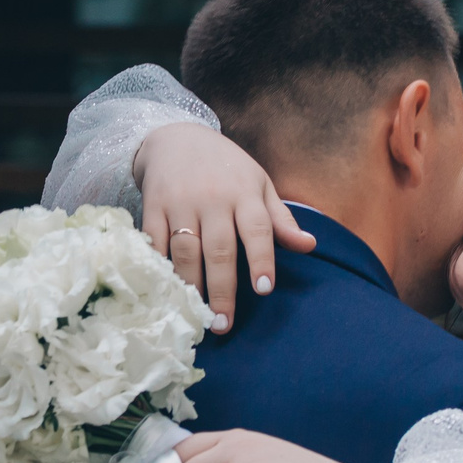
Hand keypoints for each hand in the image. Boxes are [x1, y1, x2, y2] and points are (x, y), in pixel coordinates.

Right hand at [134, 122, 312, 335]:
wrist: (176, 137)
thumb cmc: (226, 168)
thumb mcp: (259, 184)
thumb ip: (280, 219)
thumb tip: (310, 246)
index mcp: (244, 193)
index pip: (257, 228)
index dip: (261, 259)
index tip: (264, 289)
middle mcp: (212, 198)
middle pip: (219, 248)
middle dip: (222, 289)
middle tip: (224, 324)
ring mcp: (180, 203)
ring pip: (185, 250)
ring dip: (191, 286)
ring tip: (198, 316)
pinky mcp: (153, 207)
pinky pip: (155, 242)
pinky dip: (160, 268)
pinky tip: (167, 292)